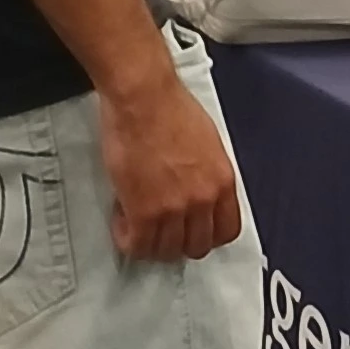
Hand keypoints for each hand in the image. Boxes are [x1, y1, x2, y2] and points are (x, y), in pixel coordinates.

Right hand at [98, 60, 242, 262]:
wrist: (143, 98)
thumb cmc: (170, 108)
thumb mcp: (207, 144)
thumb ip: (207, 175)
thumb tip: (198, 192)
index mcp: (223, 183)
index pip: (227, 231)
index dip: (206, 235)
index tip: (191, 230)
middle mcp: (203, 200)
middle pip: (196, 246)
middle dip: (177, 241)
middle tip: (159, 227)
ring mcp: (174, 209)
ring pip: (166, 250)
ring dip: (150, 241)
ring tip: (137, 220)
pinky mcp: (144, 212)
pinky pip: (138, 245)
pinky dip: (128, 239)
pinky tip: (122, 219)